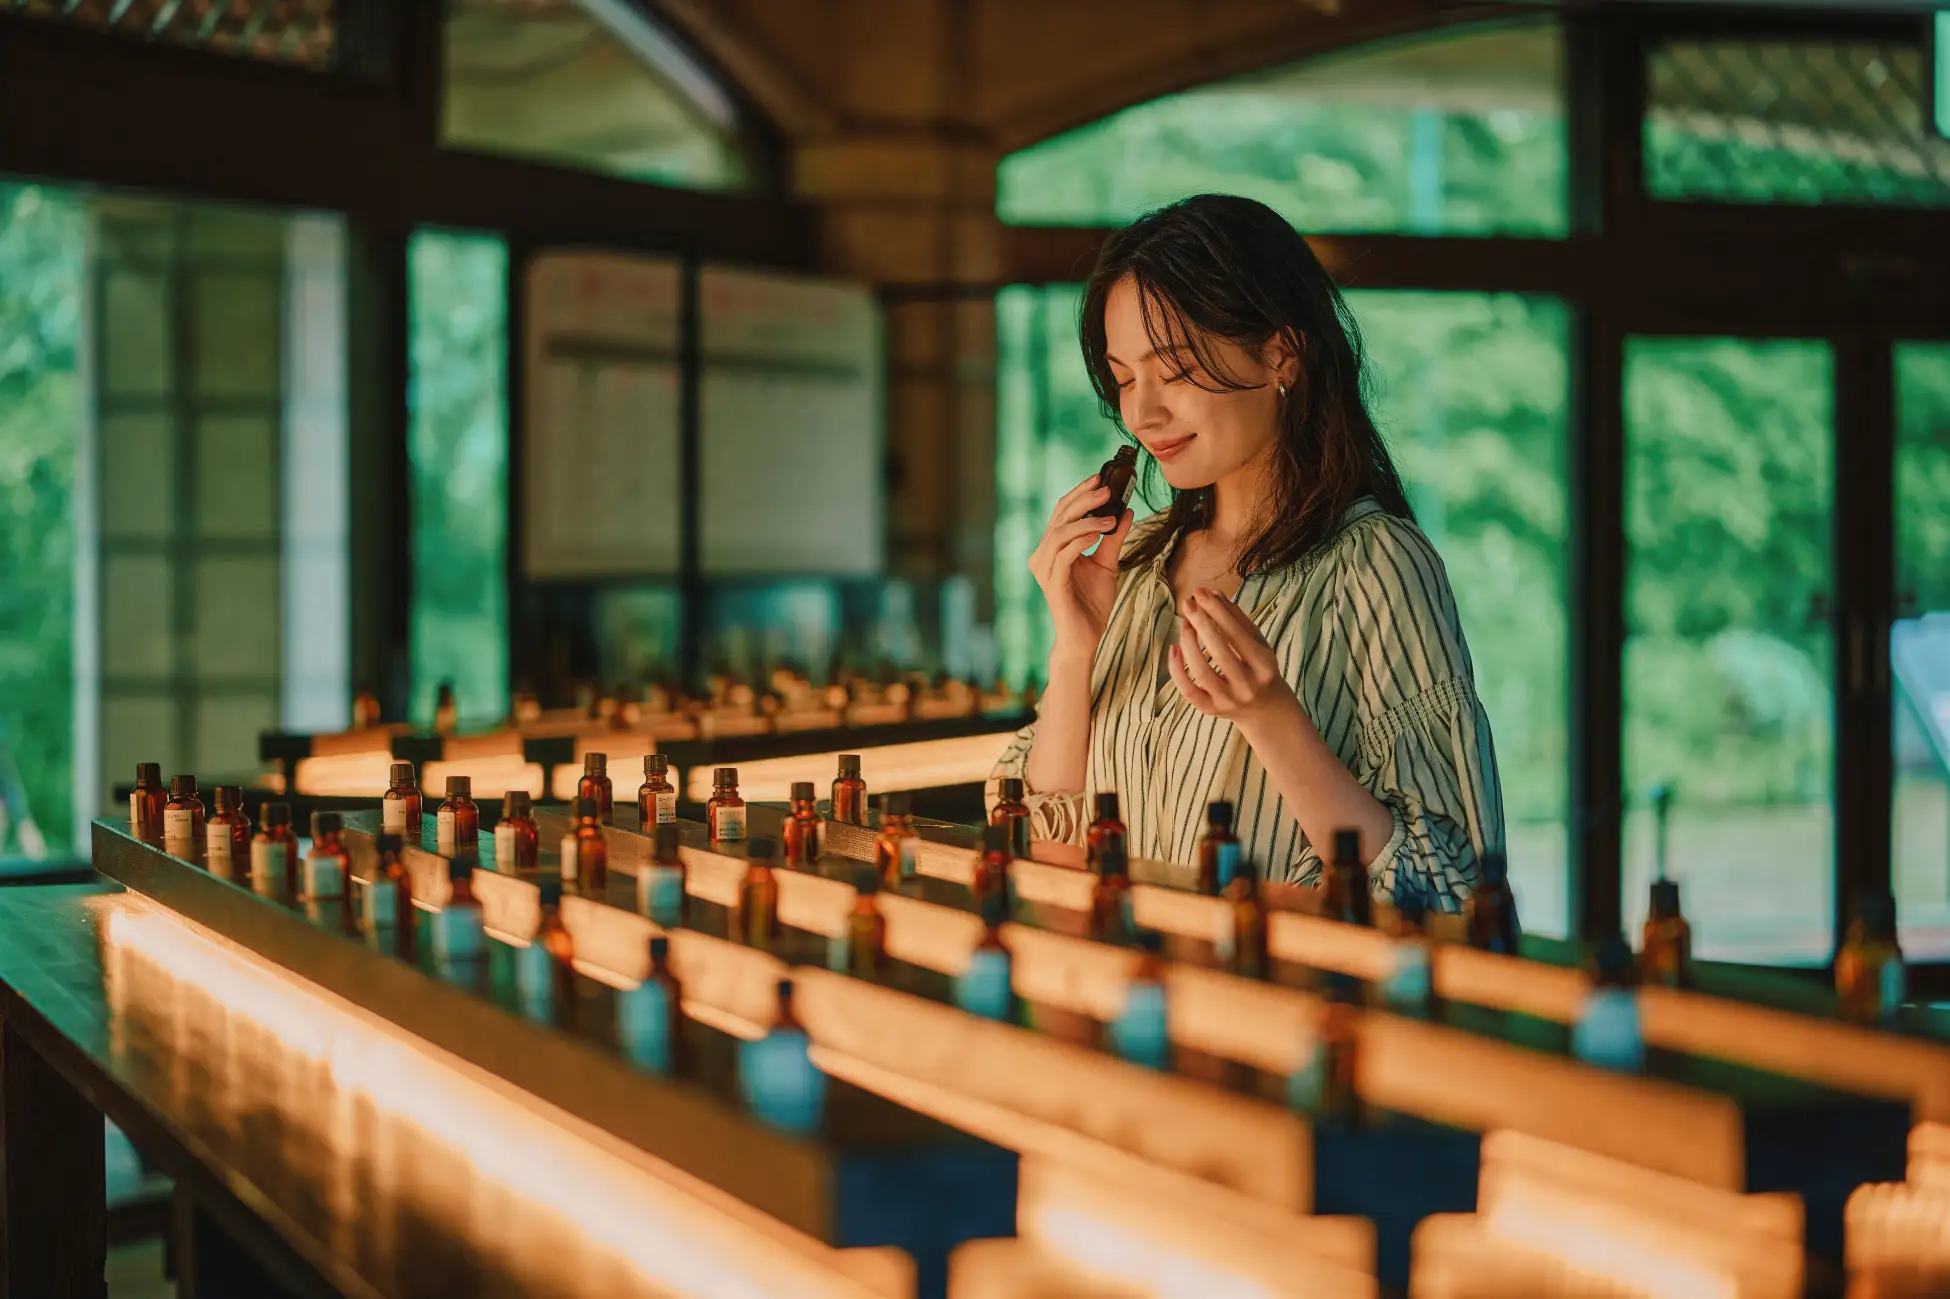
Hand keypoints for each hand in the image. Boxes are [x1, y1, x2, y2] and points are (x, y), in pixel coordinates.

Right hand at [1029, 474, 1133, 656]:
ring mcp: (1045, 570)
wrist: (1086, 638)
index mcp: (1052, 548)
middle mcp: (1043, 556)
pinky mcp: (1053, 584)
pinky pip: (1064, 555)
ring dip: (1087, 521)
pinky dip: (1082, 540)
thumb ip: (1113, 538)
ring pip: (1060, 533)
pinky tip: (1100, 533)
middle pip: (1059, 517)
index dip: (1079, 493)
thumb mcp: (1107, 563)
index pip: (1062, 512)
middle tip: (1107, 490)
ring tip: (1110, 517)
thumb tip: (1126, 510)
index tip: (1100, 478)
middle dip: (1084, 500)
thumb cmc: (1092, 603)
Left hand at [1168, 587, 1300, 731]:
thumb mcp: (1257, 642)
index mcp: (1264, 665)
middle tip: (1188, 604)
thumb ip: (1237, 618)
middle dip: (1201, 624)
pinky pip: (1188, 691)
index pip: (1237, 634)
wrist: (1265, 709)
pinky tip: (1174, 649)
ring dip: (1188, 643)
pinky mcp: (1211, 710)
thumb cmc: (1259, 667)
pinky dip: (1177, 669)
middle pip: (1220, 652)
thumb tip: (1214, 593)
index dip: (1217, 611)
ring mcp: (1228, 700)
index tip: (1201, 592)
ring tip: (1184, 624)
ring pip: (1202, 671)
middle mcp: (1247, 685)